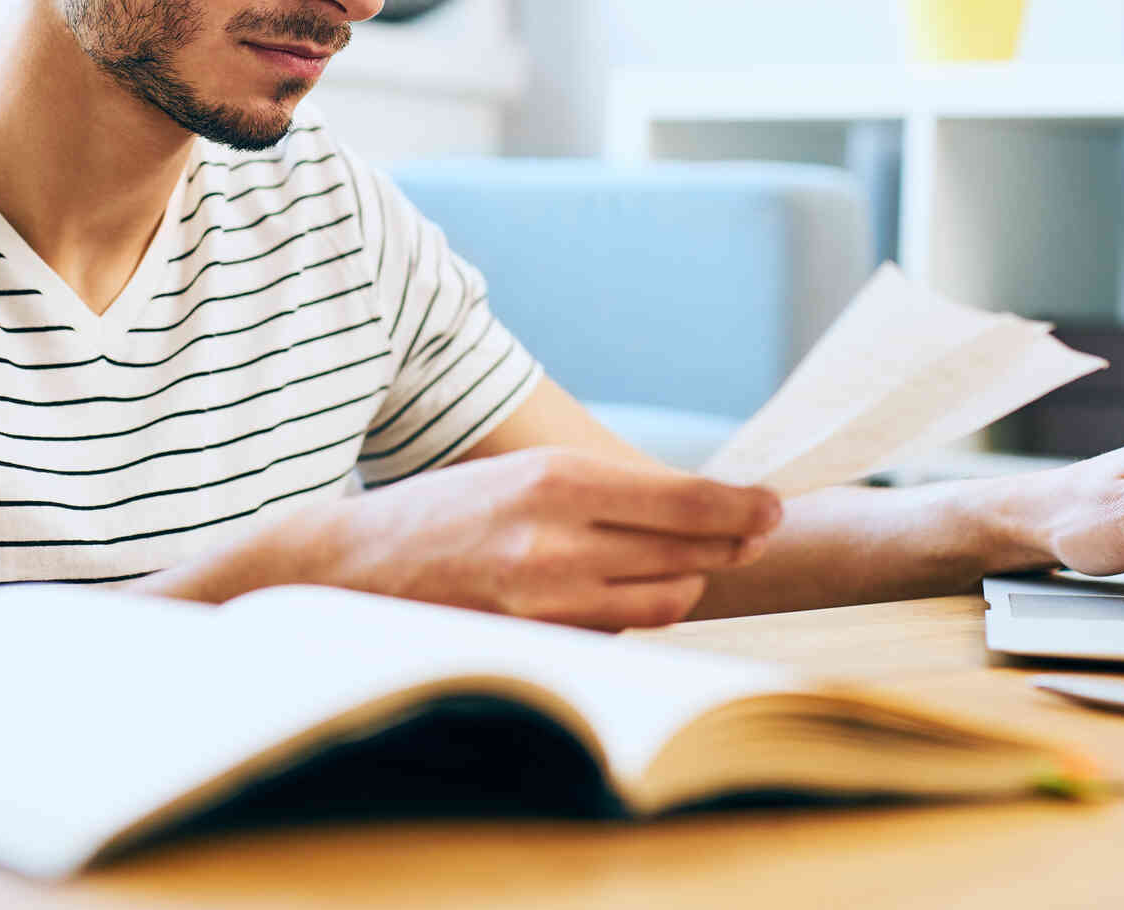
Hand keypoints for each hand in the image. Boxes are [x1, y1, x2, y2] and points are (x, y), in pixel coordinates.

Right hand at [308, 448, 783, 630]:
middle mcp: (558, 542)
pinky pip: (620, 629)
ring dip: (679, 580)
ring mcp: (548, 604)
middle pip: (687, 552)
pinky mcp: (539, 645)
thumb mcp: (524, 477)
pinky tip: (612, 589)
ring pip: (664, 599)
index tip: (773, 509)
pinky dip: (631, 610)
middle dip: (727, 544)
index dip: (742, 509)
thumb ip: (605, 493)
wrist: (350, 569)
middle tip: (754, 535)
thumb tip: (700, 507)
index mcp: (556, 481)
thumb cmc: (443, 514)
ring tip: (669, 560)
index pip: (685, 501)